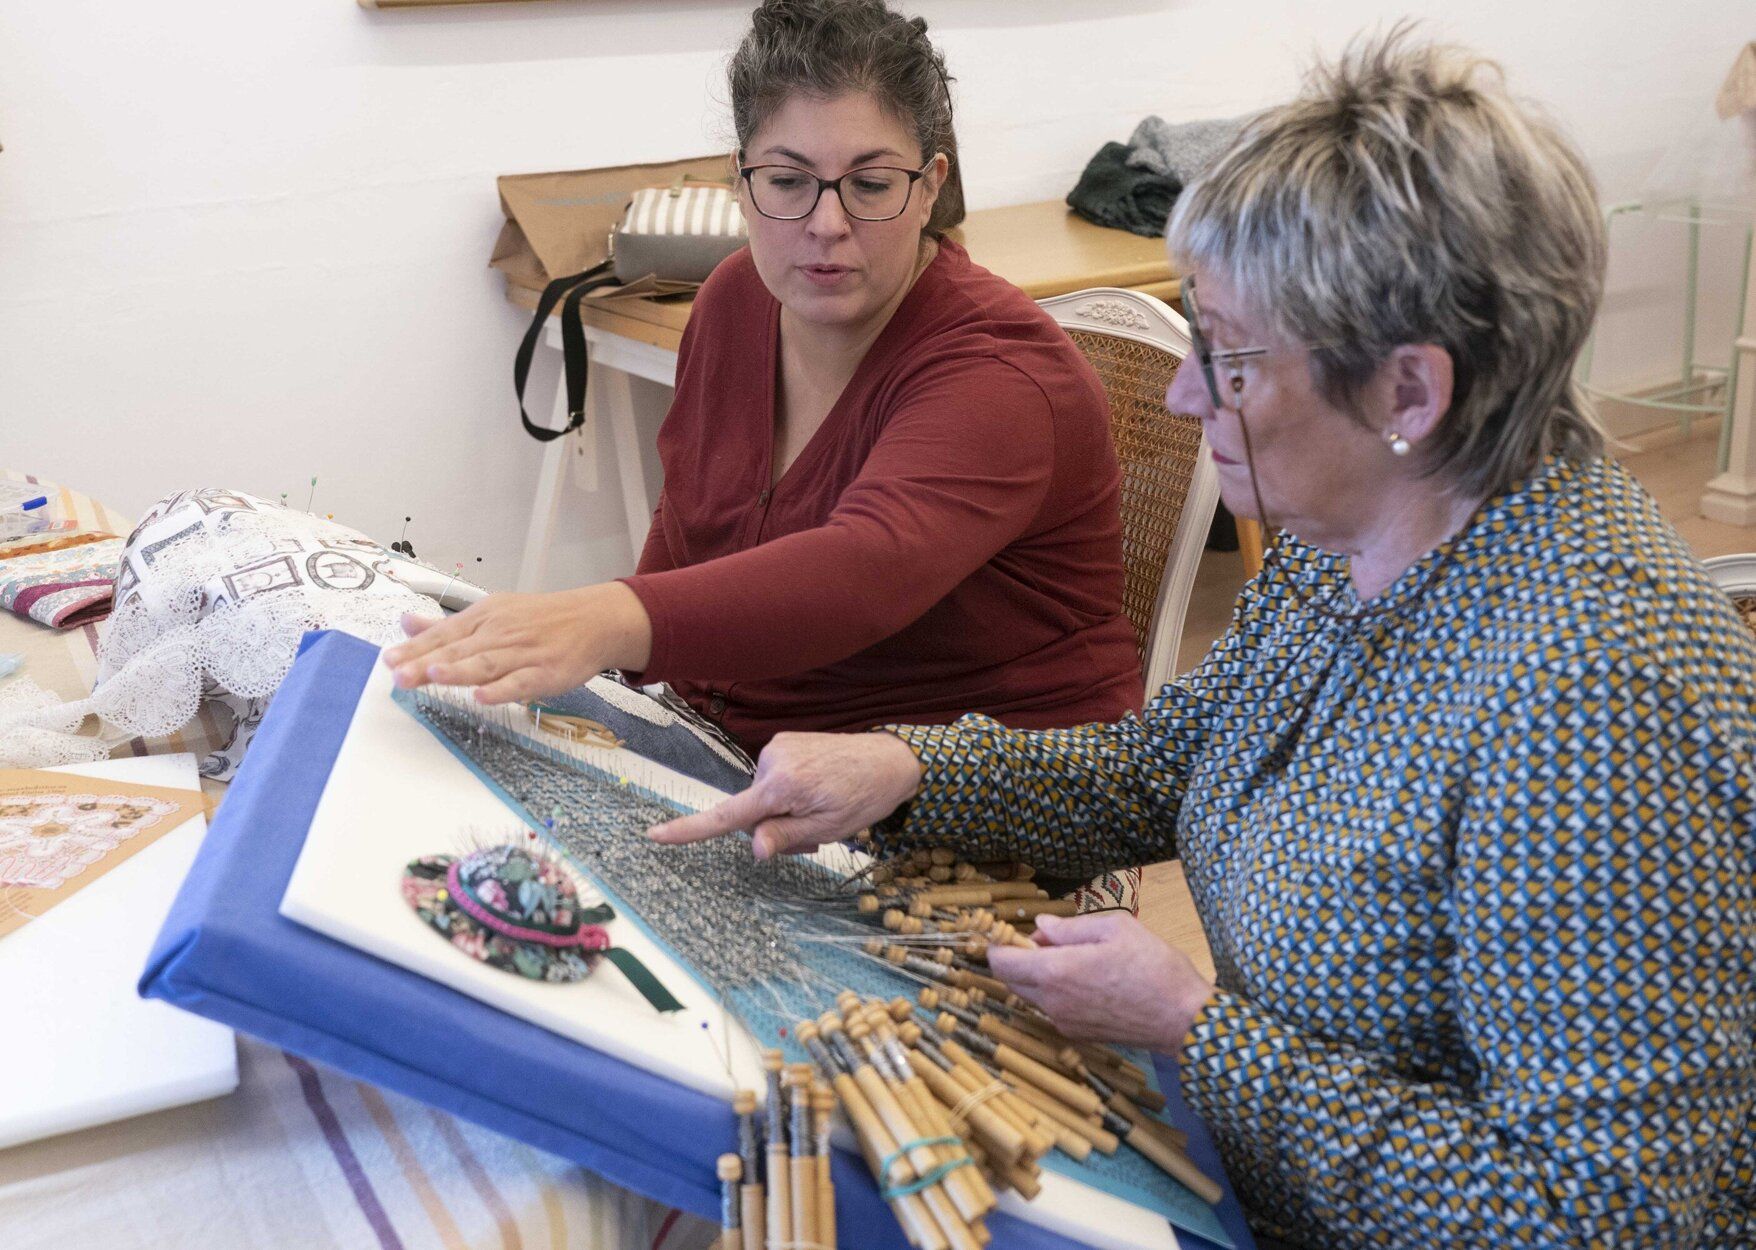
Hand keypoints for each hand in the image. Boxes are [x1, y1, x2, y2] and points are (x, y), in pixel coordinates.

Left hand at [381, 583, 651, 704]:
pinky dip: (501, 690)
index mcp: (484, 617)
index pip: (444, 634)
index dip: (416, 648)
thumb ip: (447, 625)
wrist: (594, 621)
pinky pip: (520, 682)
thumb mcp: (492, 613)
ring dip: (459, 670)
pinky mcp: (545, 673)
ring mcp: (523, 654)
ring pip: (486, 663)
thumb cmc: (540, 620)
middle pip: (459, 649)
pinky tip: (482, 696)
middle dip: (426, 662)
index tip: (389, 659)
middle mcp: (500, 633)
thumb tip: (407, 624)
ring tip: (431, 675)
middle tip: (398, 674)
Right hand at [649, 731, 922, 859]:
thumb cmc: (863, 797)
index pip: (727, 815)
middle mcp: (772, 760)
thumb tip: (754, 847)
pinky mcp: (785, 742)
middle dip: (775, 828)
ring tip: (823, 809)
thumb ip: (785, 836)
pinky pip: (775, 779)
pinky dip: (790, 792)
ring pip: (764, 798)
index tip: (655, 835)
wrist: (890, 759)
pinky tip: (819, 791)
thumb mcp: (827, 828)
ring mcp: (777, 748)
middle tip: (815, 835)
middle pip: (751, 812)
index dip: (689, 829)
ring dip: (786, 811)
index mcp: (781, 785)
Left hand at [987, 912, 1215, 1051]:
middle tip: (1046, 940)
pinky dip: (1056, 992)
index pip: (1001, 962)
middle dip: (1017, 958)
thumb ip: (1070, 927)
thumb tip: (1041, 927)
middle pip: (1010, 980)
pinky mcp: (1078, 1035)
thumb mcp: (1115, 928)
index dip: (998, 944)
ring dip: (1037, 976)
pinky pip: (1052, 1009)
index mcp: (1055, 973)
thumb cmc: (1153, 966)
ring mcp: (1064, 1023)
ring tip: (1072, 957)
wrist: (1183, 1018)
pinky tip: (1086, 980)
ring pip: (1031, 996)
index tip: (1009, 931)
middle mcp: (1052, 1003)